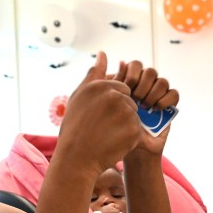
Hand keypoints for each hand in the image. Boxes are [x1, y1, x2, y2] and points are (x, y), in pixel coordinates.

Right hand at [59, 52, 139, 173]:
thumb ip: (94, 74)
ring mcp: (125, 113)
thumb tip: (103, 53)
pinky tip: (114, 143)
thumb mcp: (80, 97)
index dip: (114, 103)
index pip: (121, 88)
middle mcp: (113, 96)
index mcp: (100, 86)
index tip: (102, 115)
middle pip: (130, 101)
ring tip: (107, 135)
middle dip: (121, 113)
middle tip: (103, 127)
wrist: (77, 159)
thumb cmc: (75, 128)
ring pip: (135, 115)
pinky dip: (130, 138)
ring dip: (126, 125)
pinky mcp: (134, 129)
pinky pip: (138, 130)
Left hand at [114, 60, 179, 155]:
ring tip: (146, 106)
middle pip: (150, 71)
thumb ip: (113, 83)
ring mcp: (158, 97)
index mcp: (131, 83)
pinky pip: (174, 94)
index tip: (125, 89)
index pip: (135, 65)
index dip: (132, 74)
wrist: (130, 148)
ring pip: (162, 81)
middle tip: (136, 98)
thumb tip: (121, 61)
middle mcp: (146, 87)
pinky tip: (157, 109)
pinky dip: (166, 100)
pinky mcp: (169, 107)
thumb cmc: (115, 127)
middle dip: (143, 84)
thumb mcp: (109, 104)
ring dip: (153, 93)